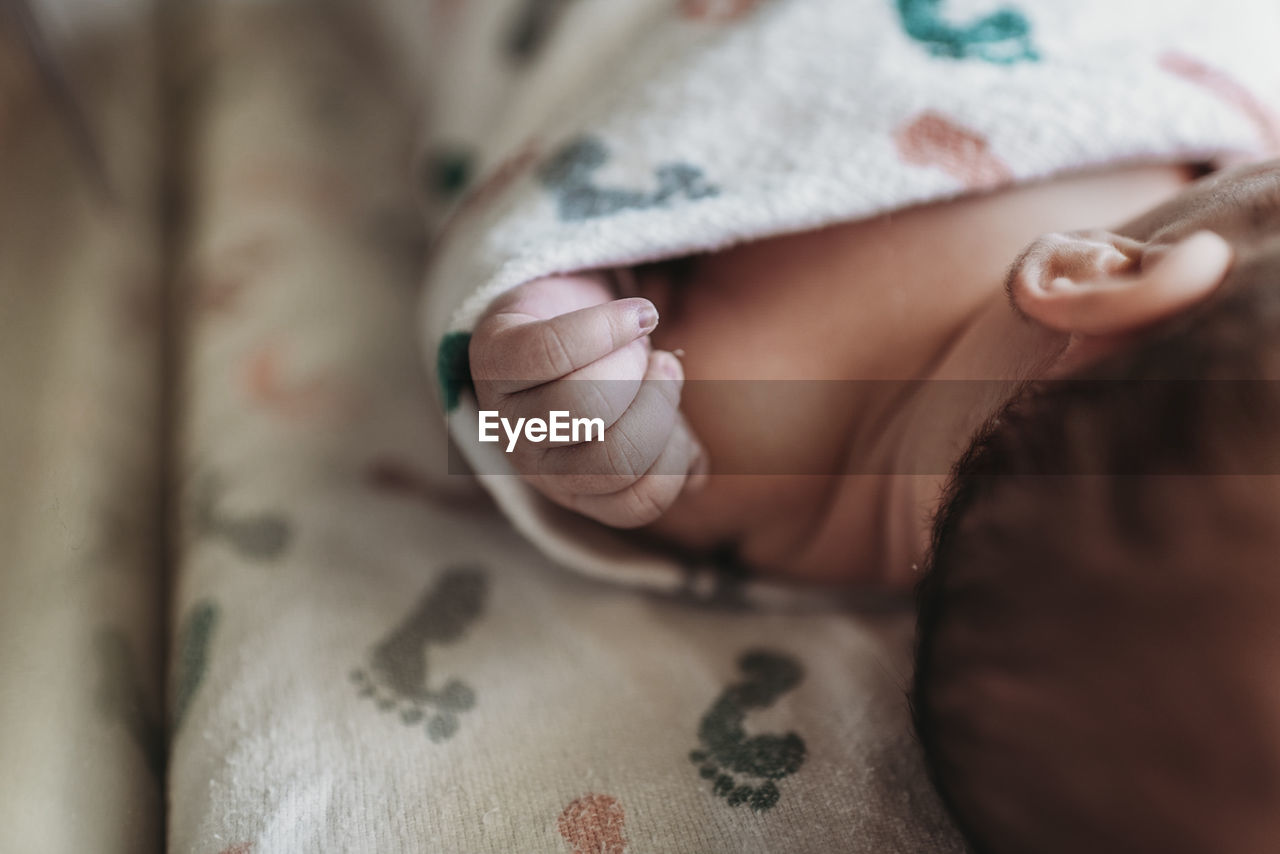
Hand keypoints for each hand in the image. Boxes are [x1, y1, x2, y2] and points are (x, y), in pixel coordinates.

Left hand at [468, 273, 706, 527]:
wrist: (558, 308)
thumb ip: (672, 445)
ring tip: (638, 338)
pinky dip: (605, 326)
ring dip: (631, 361)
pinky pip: (551, 350)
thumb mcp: (645, 413)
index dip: (674, 455)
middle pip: (613, 457)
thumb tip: (696, 474)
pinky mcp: (493, 358)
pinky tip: (636, 314)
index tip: (678, 407)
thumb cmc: (608, 369)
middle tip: (664, 364)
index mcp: (575, 489)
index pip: (636, 503)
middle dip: (657, 403)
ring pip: (582, 404)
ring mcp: (506, 415)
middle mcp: (533, 464)